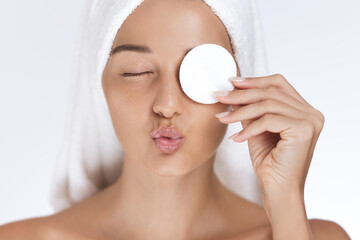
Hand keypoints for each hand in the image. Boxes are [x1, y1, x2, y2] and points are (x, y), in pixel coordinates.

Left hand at [214, 74, 324, 193]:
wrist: (278, 190)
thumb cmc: (269, 162)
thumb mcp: (256, 129)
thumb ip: (251, 110)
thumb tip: (234, 90)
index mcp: (304, 110)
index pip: (279, 84)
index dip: (255, 80)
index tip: (232, 82)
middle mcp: (311, 113)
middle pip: (271, 92)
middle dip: (242, 94)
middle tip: (220, 96)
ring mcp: (310, 121)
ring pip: (268, 105)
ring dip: (240, 111)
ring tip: (222, 118)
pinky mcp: (303, 130)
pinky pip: (269, 120)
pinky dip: (249, 128)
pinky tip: (237, 138)